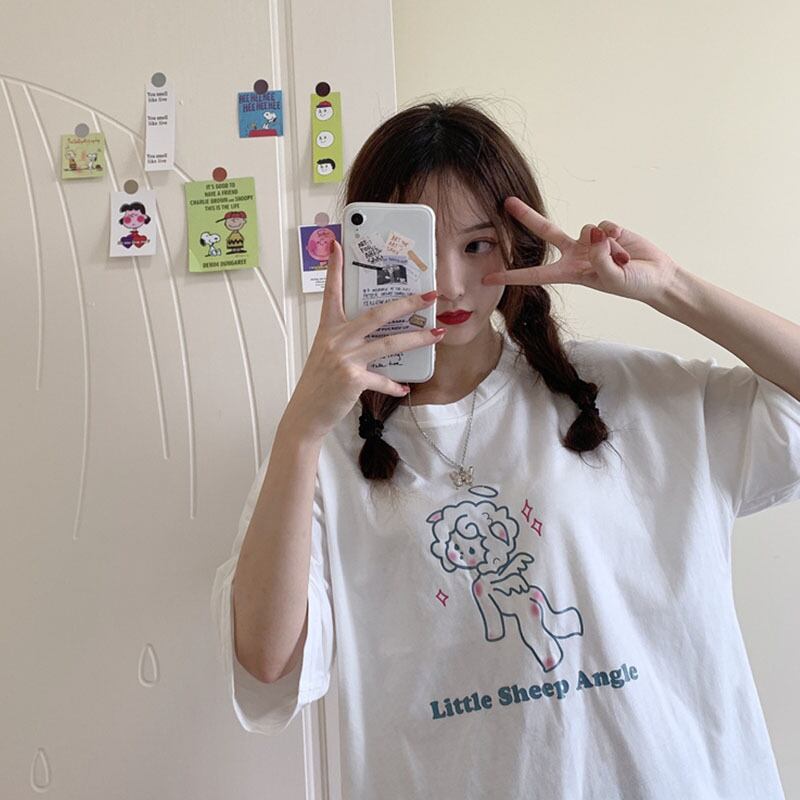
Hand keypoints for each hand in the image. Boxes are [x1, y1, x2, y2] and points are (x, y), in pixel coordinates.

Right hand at [283, 240, 444, 440]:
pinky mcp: (352, 379)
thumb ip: (347, 341)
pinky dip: (395, 385)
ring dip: (417, 338)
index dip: (334, 268)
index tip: (338, 245)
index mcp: (328, 329)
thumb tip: (378, 337)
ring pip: (389, 343)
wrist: (306, 414)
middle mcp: (336, 339)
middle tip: (429, 294)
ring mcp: (345, 358)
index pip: (332, 292)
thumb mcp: (327, 355)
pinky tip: (404, 388)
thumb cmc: (318, 385)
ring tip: (437, 334)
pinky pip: (383, 379)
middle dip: (407, 303)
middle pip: (378, 314)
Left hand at [482, 196, 680, 305]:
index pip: (534, 275)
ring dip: (606, 244)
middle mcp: (575, 254)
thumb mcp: (613, 279)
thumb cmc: (632, 284)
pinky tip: (626, 247)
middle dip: (526, 216)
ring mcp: (590, 240)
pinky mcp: (606, 229)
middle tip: (506, 201)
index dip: (511, 277)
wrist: (657, 276)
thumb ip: (601, 257)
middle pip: (545, 231)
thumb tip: (594, 231)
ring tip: (621, 260)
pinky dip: (617, 236)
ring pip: (587, 228)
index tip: (488, 279)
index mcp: (570, 273)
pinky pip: (606, 225)